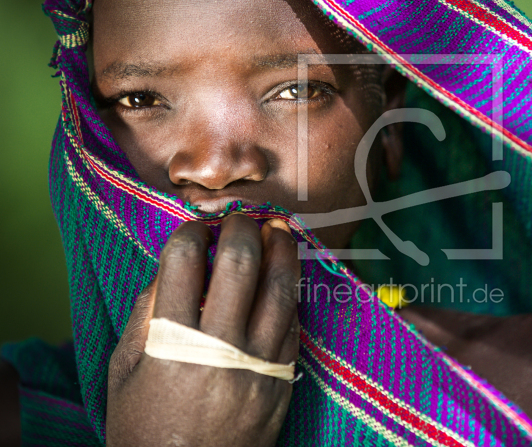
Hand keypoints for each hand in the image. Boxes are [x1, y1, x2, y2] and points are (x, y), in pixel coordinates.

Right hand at [106, 214, 300, 446]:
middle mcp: (218, 348)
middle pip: (239, 264)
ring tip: (278, 231)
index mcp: (170, 343)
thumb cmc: (144, 426)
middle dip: (241, 229)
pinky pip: (294, 324)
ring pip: (280, 289)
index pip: (182, 263)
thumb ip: (145, 314)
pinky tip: (286, 277)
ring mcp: (257, 364)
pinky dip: (292, 294)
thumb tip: (171, 266)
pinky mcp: (281, 380)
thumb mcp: (124, 371)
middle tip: (240, 219)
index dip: (189, 234)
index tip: (194, 230)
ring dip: (282, 251)